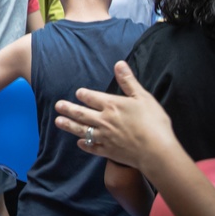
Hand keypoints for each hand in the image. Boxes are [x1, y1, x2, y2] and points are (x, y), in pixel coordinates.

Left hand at [54, 61, 176, 169]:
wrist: (156, 151)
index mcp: (111, 105)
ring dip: (69, 125)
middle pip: (81, 113)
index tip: (78, 93)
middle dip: (68, 108)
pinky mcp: (108, 151)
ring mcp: (104, 137)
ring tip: (58, 121)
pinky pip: (92, 147)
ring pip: (82, 130)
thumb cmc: (153, 122)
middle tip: (58, 106)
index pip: (91, 98)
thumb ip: (128, 81)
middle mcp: (103, 120)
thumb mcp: (143, 97)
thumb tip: (119, 63)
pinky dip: (85, 145)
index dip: (84, 95)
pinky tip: (79, 143)